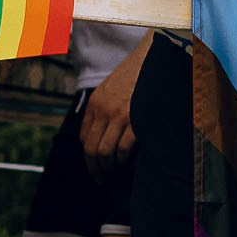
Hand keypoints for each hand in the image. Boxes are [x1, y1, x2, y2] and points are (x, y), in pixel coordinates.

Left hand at [79, 43, 144, 165]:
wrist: (153, 57)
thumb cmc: (136, 74)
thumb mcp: (111, 88)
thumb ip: (104, 108)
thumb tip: (101, 134)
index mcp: (95, 103)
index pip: (83, 139)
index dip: (87, 157)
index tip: (94, 167)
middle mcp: (103, 110)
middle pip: (91, 150)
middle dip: (95, 169)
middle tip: (101, 179)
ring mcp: (119, 115)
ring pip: (105, 152)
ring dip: (109, 167)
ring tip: (114, 171)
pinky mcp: (135, 119)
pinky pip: (123, 149)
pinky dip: (123, 160)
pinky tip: (126, 161)